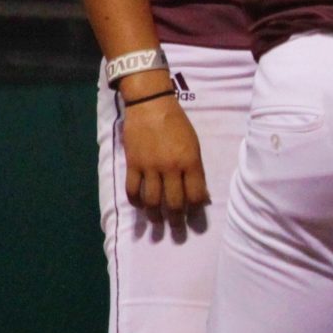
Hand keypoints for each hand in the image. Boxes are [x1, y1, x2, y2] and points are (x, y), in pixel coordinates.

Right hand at [122, 94, 209, 212]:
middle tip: (176, 228)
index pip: (195, 195)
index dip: (196, 210)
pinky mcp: (133, 164)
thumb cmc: (177, 123)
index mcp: (190, 161)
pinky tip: (140, 205)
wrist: (150, 104)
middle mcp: (171, 168)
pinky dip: (136, 202)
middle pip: (173, 203)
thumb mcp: (194, 144)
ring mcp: (150, 167)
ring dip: (155, 216)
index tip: (194, 216)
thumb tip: (200, 194)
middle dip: (176, 220)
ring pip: (152, 201)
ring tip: (157, 221)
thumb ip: (196, 169)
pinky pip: (132, 190)